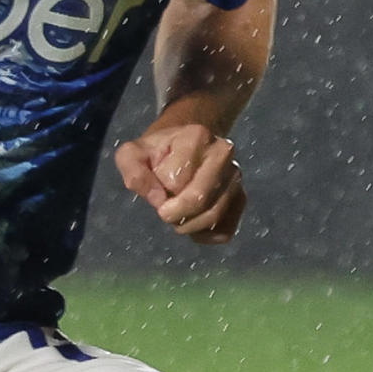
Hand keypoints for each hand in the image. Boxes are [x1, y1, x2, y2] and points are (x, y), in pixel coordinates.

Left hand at [115, 120, 245, 242]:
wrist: (181, 147)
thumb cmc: (155, 152)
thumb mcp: (132, 155)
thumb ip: (134, 173)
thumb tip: (158, 199)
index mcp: (196, 136)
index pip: (175, 180)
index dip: (159, 189)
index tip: (155, 185)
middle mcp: (223, 153)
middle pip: (200, 198)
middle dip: (175, 214)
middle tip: (163, 212)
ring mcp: (235, 177)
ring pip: (214, 215)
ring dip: (188, 226)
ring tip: (176, 217)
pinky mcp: (240, 198)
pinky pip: (225, 230)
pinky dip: (204, 235)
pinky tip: (192, 223)